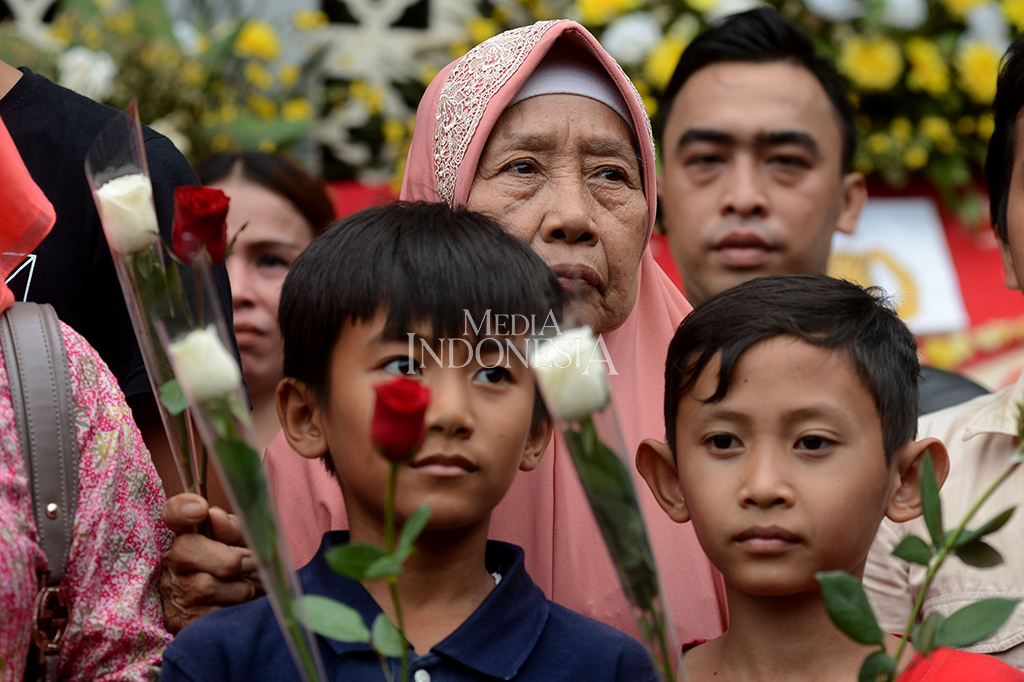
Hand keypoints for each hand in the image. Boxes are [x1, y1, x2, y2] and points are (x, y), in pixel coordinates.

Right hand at [160, 493, 258, 632]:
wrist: (253, 609)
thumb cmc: (248, 569)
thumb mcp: (247, 544)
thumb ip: (234, 529)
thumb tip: (215, 517)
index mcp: (189, 534)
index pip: (172, 514)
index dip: (181, 509)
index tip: (200, 510)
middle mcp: (172, 561)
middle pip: (186, 550)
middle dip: (228, 559)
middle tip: (251, 564)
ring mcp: (171, 592)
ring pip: (203, 586)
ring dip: (237, 589)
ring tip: (245, 589)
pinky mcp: (178, 622)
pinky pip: (208, 615)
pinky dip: (231, 611)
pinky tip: (235, 608)